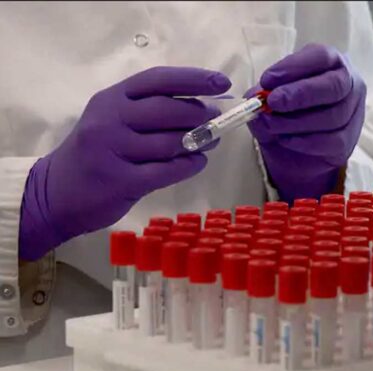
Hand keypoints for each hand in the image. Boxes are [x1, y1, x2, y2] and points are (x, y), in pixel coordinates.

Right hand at [19, 66, 230, 260]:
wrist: (55, 193)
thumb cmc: (95, 153)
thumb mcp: (112, 121)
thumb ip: (148, 111)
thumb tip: (202, 107)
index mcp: (111, 98)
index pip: (158, 80)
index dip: (194, 79)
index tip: (221, 83)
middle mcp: (110, 119)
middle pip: (168, 109)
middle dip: (200, 114)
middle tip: (216, 121)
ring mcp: (113, 150)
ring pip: (171, 142)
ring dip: (199, 142)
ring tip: (209, 143)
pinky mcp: (121, 181)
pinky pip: (168, 171)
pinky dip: (189, 166)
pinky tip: (197, 163)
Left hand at [246, 44, 365, 202]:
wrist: (295, 152)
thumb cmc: (286, 113)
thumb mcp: (270, 101)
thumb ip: (262, 97)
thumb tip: (255, 98)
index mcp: (331, 63)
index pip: (321, 56)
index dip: (294, 67)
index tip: (267, 80)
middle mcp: (350, 84)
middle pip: (333, 86)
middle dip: (300, 94)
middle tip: (273, 102)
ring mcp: (354, 113)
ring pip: (333, 116)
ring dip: (297, 122)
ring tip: (272, 125)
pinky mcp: (349, 141)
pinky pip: (332, 141)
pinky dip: (305, 142)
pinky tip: (285, 140)